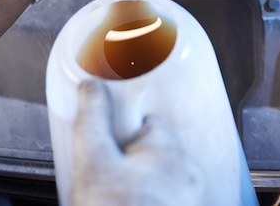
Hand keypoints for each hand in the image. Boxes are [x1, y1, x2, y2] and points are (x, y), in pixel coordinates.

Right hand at [72, 80, 205, 205]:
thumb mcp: (93, 163)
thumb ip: (93, 118)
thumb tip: (91, 85)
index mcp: (172, 154)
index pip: (149, 124)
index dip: (124, 133)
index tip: (110, 143)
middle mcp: (188, 177)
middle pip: (152, 150)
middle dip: (129, 159)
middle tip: (107, 178)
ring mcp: (186, 202)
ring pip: (156, 177)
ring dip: (136, 182)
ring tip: (114, 199)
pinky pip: (161, 197)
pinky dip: (145, 199)